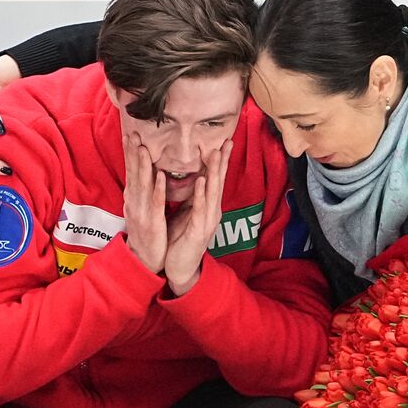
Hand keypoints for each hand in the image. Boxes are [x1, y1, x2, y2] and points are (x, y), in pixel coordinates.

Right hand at [122, 132, 166, 272]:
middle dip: (132, 153)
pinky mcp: (152, 222)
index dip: (129, 152)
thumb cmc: (147, 231)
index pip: (131, 170)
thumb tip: (145, 172)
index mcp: (134, 197)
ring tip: (143, 148)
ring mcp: (141, 211)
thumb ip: (144, 190)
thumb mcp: (142, 207)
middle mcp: (134, 201)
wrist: (143, 258)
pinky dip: (158, 189)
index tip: (129, 133)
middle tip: (132, 133)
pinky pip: (156, 203)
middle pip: (133, 173)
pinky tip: (161, 177)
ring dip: (142, 166)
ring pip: (142, 185)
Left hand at [163, 141, 230, 295]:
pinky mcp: (198, 231)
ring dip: (214, 172)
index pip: (214, 178)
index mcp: (207, 206)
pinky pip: (199, 210)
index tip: (224, 140)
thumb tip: (194, 177)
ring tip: (215, 153)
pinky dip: (200, 194)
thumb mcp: (187, 213)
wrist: (180, 267)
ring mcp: (207, 221)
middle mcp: (211, 211)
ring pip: (212, 192)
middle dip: (222, 161)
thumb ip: (192, 197)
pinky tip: (201, 180)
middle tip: (227, 140)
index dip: (220, 160)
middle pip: (218, 182)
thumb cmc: (181, 239)